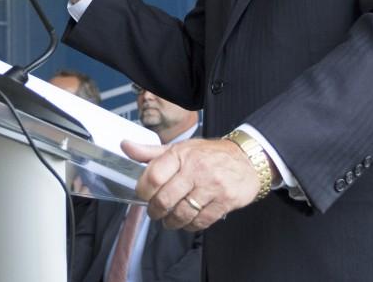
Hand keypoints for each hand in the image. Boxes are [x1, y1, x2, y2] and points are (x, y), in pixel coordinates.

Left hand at [122, 137, 271, 231]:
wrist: (247, 159)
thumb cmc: (209, 155)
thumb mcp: (180, 149)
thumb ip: (151, 152)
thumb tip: (125, 146)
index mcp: (181, 154)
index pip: (153, 176)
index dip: (143, 191)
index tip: (144, 195)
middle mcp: (196, 169)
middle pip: (165, 199)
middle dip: (155, 211)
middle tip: (155, 212)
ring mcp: (211, 186)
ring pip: (181, 213)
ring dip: (171, 222)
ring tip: (169, 220)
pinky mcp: (225, 201)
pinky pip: (201, 221)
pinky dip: (190, 226)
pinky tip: (188, 222)